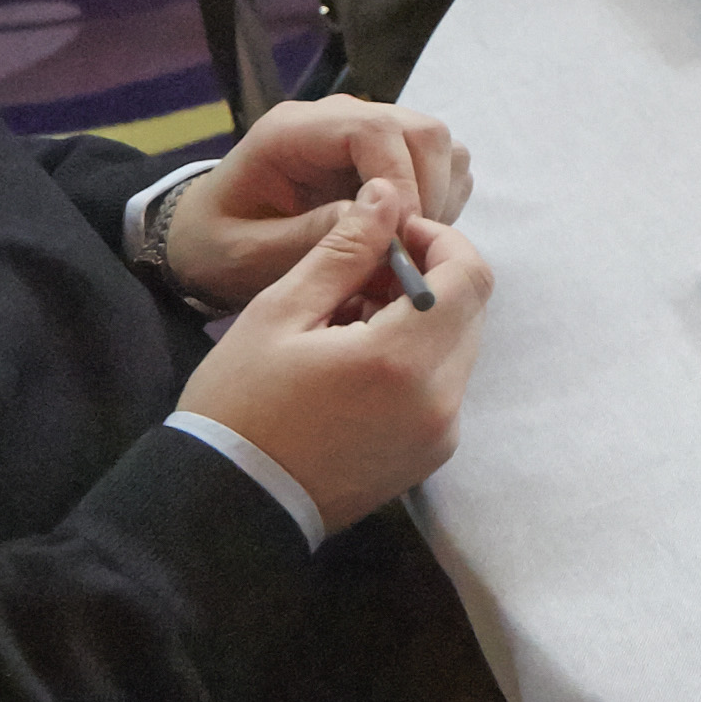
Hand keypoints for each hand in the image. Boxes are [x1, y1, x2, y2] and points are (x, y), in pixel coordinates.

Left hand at [161, 96, 478, 309]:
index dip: (402, 180)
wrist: (205, 241)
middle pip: (421, 130)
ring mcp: (364, 133)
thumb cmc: (217, 246)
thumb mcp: (248, 254)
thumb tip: (377, 216)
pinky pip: (439, 165)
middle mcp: (337, 119)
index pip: (374, 129)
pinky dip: (440, 201)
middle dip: (429, 192)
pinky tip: (407, 236)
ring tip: (406, 244)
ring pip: (437, 144)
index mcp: (293, 131)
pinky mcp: (385, 156)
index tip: (400, 236)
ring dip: (439, 197)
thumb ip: (306, 235)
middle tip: (409, 248)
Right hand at [173, 178, 487, 533]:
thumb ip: (344, 250)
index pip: (468, 275)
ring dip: (423, 317)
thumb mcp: (279, 313)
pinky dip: (418, 358)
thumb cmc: (239, 405)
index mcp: (402, 360)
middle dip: (429, 277)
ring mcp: (441, 434)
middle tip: (361, 275)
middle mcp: (439, 401)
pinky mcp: (432, 455)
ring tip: (350, 318)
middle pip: (471, 309)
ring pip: (460, 345)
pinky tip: (358, 360)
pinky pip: (445, 386)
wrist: (229, 505)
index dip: (438, 240)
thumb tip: (388, 196)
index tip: (392, 232)